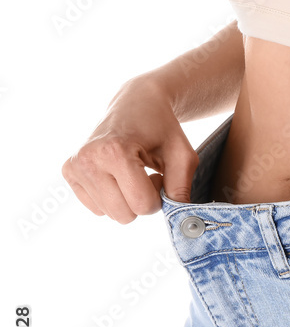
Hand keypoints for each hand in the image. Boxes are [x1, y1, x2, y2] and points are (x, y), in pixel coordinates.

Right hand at [62, 78, 198, 223]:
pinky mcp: (68, 171)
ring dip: (127, 199)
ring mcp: (75, 166)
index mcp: (115, 152)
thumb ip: (181, 189)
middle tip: (146, 174)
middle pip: (124, 215)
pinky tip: (117, 175)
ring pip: (109, 214)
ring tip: (132, 172)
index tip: (158, 174)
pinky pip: (96, 208)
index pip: (142, 205)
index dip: (159, 197)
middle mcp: (88, 160)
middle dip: (142, 201)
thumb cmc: (162, 129)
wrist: (137, 103)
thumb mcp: (183, 156)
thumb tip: (181, 222)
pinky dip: (111, 197)